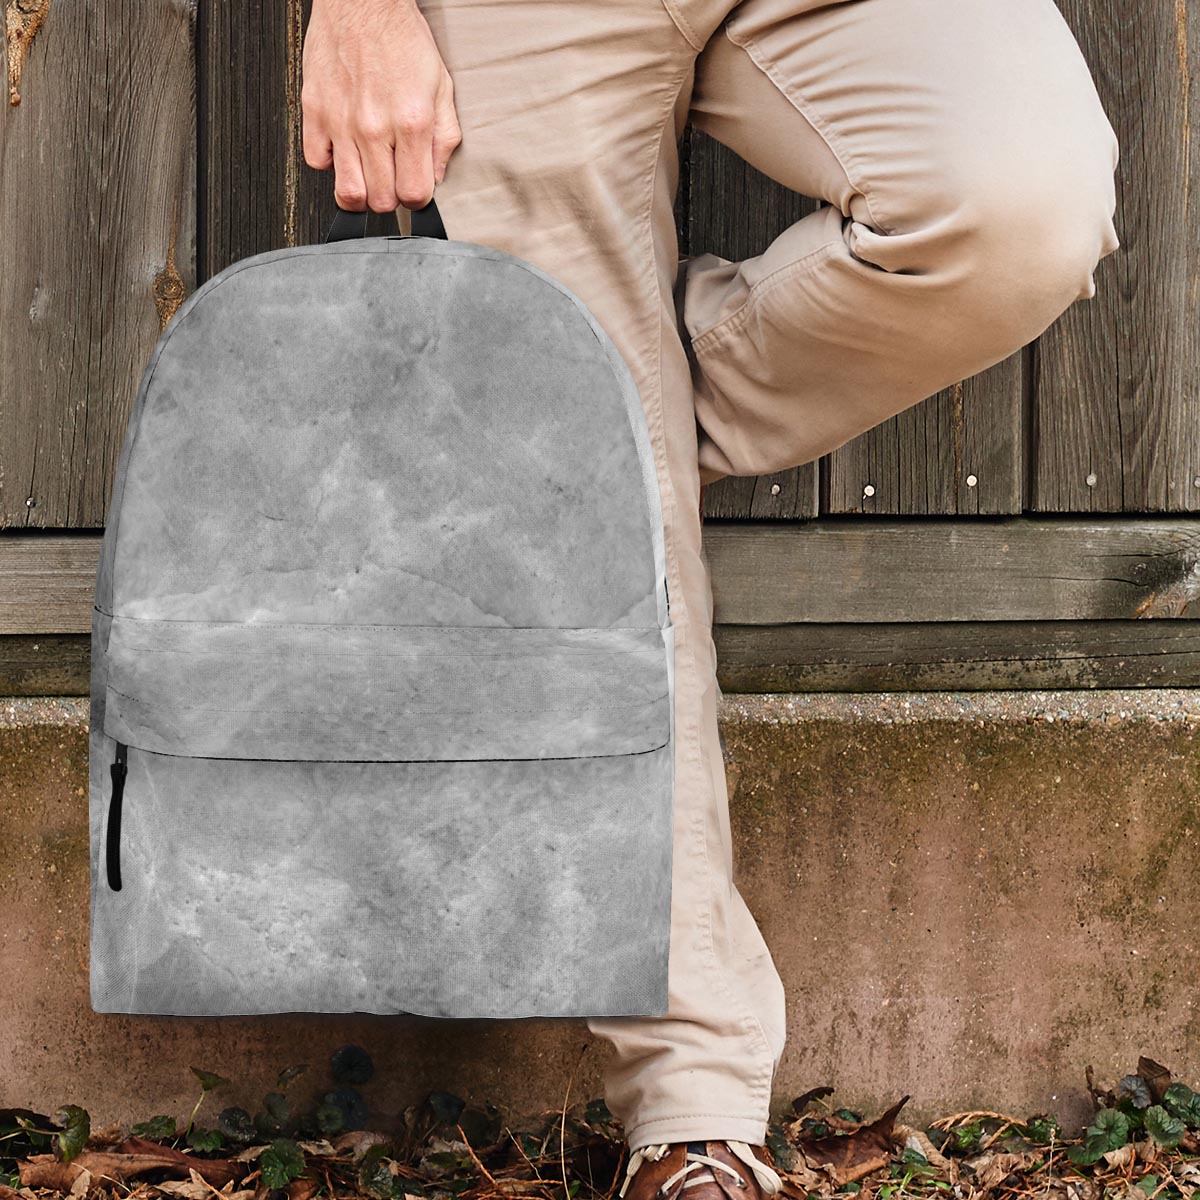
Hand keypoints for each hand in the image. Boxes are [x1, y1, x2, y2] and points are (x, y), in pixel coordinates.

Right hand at [301, 0, 462, 211]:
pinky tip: (343, 149)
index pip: (414, 194)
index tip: (415, 188)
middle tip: (392, 178)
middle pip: (381, 201)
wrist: (362, 1)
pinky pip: (316, 162)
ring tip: (368, 175)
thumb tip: (437, 176)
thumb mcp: (441, 87)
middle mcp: (374, 127)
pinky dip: (330, 163)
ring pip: (348, 192)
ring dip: (361, 191)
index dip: (417, 199)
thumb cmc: (401, 39)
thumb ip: (444, 137)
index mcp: (411, 123)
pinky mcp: (314, 111)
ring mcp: (341, 122)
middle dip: (390, 197)